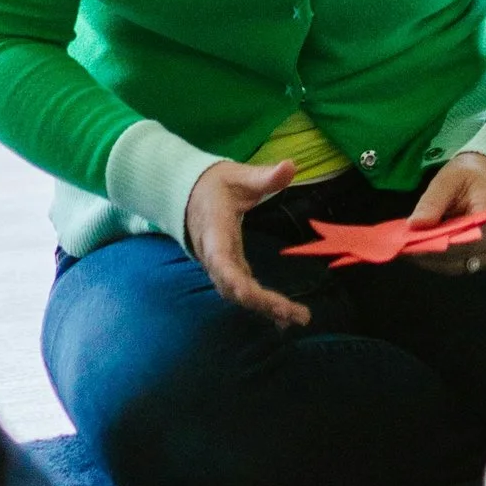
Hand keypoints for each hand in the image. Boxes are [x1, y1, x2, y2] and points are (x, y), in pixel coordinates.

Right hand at [184, 158, 309, 330]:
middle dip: (262, 304)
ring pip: (238, 294)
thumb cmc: (214, 184)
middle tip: (297, 315)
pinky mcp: (229, 268)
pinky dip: (262, 304)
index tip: (256, 296)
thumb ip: (264, 176)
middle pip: (233, 288)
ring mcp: (221, 265)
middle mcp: (214, 256)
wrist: (188, 193)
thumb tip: (291, 166)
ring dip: (265, 308)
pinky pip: (243, 291)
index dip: (237, 282)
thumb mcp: (238, 176)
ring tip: (296, 319)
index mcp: (215, 233)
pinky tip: (284, 316)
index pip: (222, 263)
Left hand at [406, 148, 485, 275]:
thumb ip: (432, 202)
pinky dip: (442, 261)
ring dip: (435, 261)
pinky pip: (463, 265)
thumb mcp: (448, 179)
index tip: (413, 247)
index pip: (470, 240)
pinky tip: (423, 252)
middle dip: (432, 256)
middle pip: (464, 257)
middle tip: (403, 250)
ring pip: (462, 265)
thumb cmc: (469, 175)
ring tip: (409, 252)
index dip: (441, 247)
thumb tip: (414, 225)